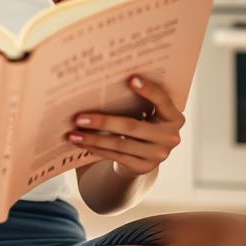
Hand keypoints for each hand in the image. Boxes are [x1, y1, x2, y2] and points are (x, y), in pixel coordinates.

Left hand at [67, 74, 184, 177]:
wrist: (145, 153)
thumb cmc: (142, 121)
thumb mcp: (146, 111)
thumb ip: (135, 100)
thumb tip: (100, 85)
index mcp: (174, 117)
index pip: (163, 101)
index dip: (148, 90)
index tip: (131, 78)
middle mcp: (170, 137)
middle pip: (132, 126)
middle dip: (102, 122)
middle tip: (78, 118)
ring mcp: (159, 155)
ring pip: (120, 144)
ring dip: (93, 139)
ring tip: (72, 134)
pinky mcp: (144, 166)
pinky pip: (116, 156)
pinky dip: (96, 149)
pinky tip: (80, 143)